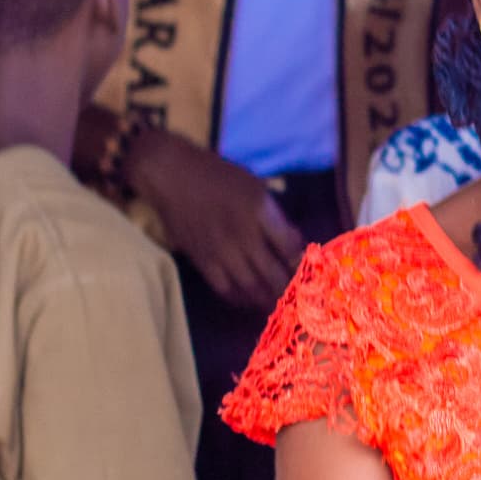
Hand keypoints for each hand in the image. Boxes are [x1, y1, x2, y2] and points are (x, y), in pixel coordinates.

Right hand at [129, 129, 304, 311]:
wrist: (172, 175)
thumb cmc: (219, 175)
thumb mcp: (256, 186)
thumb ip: (275, 215)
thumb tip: (293, 243)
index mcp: (260, 211)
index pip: (289, 247)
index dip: (301, 262)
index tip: (308, 268)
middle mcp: (242, 234)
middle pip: (273, 273)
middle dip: (288, 288)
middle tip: (298, 296)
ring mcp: (220, 250)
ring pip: (250, 286)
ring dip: (267, 298)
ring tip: (278, 303)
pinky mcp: (201, 260)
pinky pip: (225, 288)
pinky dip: (241, 298)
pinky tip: (251, 299)